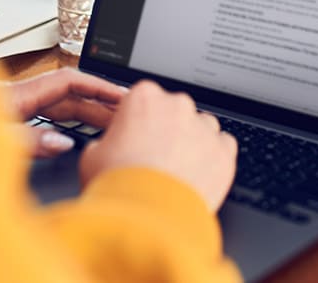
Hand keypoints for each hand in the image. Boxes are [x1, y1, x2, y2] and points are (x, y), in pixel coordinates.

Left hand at [0, 68, 126, 157]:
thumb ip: (31, 141)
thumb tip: (63, 143)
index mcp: (16, 94)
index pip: (68, 81)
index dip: (97, 86)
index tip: (120, 96)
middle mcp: (18, 97)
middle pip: (67, 95)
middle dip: (97, 103)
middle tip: (124, 116)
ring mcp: (13, 109)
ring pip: (57, 107)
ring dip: (83, 115)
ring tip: (109, 125)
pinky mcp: (7, 122)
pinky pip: (45, 118)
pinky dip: (65, 125)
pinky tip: (76, 137)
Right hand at [79, 80, 237, 211]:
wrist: (148, 219)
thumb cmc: (120, 185)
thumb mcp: (93, 156)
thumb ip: (105, 142)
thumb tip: (107, 148)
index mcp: (144, 97)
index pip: (143, 98)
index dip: (137, 121)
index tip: (135, 137)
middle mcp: (177, 105)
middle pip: (174, 110)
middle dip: (167, 130)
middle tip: (154, 158)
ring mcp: (204, 127)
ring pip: (201, 127)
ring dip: (191, 142)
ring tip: (177, 170)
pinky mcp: (224, 150)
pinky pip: (222, 147)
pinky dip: (213, 158)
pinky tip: (197, 175)